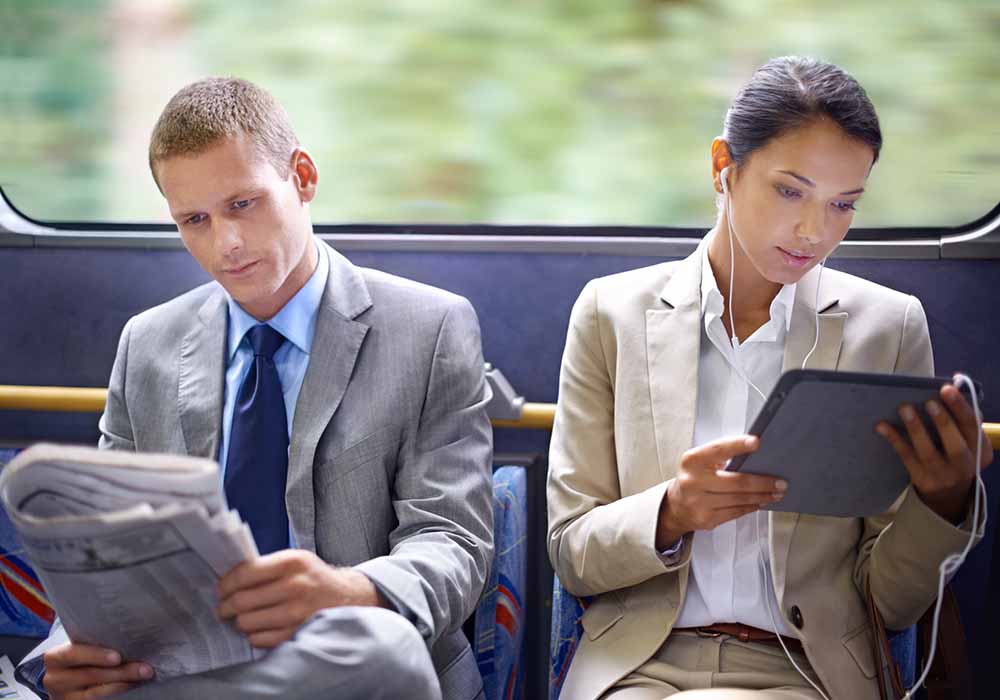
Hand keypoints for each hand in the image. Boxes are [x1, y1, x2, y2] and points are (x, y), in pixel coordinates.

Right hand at [42, 642, 152, 699]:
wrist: (66, 680)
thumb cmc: (81, 657)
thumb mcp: (81, 648)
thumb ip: (95, 642)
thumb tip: (132, 636)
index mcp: (55, 658)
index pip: (73, 654)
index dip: (96, 655)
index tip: (118, 657)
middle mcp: (55, 680)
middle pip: (90, 676)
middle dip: (121, 672)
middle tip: (145, 669)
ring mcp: (64, 698)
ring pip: (95, 694)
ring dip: (123, 686)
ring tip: (143, 678)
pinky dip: (117, 696)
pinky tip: (133, 689)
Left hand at [217, 549, 388, 648]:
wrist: (346, 596)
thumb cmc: (313, 577)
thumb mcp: (295, 559)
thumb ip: (265, 565)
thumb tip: (228, 578)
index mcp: (292, 562)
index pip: (245, 573)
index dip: (226, 583)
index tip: (221, 589)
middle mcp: (295, 586)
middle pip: (242, 600)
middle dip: (226, 606)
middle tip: (224, 607)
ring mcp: (297, 612)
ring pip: (247, 622)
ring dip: (239, 621)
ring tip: (241, 617)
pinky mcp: (297, 632)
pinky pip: (260, 639)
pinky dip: (253, 635)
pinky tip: (258, 627)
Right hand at [656, 435, 785, 548]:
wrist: (676, 506)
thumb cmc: (694, 478)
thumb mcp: (700, 462)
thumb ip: (721, 457)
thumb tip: (754, 455)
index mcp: (692, 461)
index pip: (718, 450)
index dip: (737, 445)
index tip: (756, 442)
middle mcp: (693, 482)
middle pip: (736, 482)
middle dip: (762, 482)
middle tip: (780, 482)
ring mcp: (699, 503)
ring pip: (739, 499)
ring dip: (762, 496)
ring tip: (776, 492)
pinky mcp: (707, 519)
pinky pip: (736, 512)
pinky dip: (751, 506)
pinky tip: (760, 502)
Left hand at [877, 382, 992, 522]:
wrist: (950, 495)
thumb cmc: (957, 456)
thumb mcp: (969, 442)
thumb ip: (963, 420)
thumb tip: (954, 385)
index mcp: (979, 450)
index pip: (972, 427)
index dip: (960, 408)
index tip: (946, 389)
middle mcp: (964, 465)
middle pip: (955, 444)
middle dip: (943, 422)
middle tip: (929, 402)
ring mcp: (942, 475)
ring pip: (928, 452)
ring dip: (916, 429)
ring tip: (905, 408)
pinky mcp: (922, 479)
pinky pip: (906, 457)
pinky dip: (894, 440)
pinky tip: (882, 425)